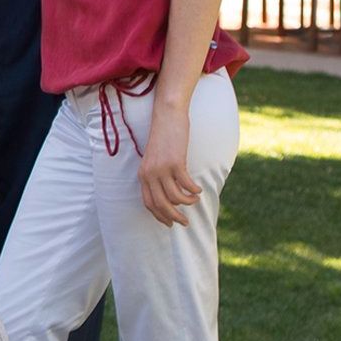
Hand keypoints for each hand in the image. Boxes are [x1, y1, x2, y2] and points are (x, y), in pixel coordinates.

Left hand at [137, 107, 200, 227]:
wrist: (166, 117)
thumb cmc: (163, 138)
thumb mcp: (155, 159)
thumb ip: (157, 175)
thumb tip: (169, 195)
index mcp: (142, 174)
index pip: (148, 202)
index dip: (159, 216)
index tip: (170, 223)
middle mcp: (149, 174)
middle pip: (161, 204)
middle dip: (174, 217)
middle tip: (185, 222)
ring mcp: (161, 169)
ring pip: (175, 198)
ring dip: (187, 202)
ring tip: (194, 198)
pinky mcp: (175, 163)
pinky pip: (186, 185)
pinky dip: (193, 190)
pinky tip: (198, 189)